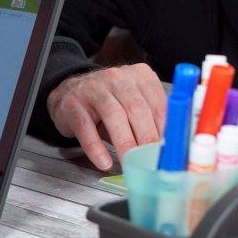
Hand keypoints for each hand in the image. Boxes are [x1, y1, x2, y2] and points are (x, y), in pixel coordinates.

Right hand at [47, 64, 166, 169]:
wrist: (69, 92)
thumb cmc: (109, 102)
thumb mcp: (133, 103)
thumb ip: (151, 118)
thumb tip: (167, 146)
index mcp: (140, 76)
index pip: (158, 103)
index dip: (165, 128)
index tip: (169, 149)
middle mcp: (118, 78)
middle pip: (137, 108)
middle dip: (147, 137)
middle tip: (152, 159)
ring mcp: (93, 88)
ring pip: (114, 116)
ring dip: (125, 142)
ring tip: (131, 162)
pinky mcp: (73, 104)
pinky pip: (86, 128)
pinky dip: (96, 148)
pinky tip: (104, 162)